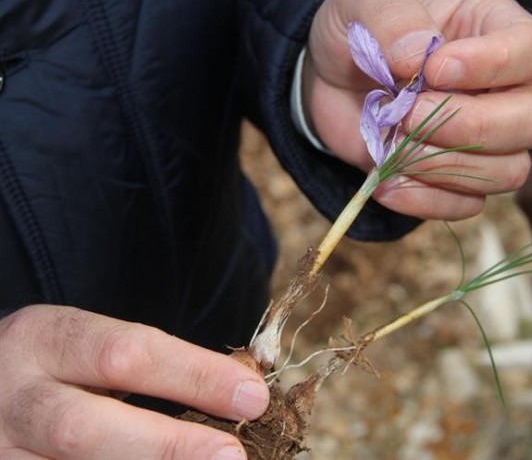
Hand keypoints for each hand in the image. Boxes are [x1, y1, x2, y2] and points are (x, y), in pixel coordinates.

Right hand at [0, 305, 268, 459]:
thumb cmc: (61, 369)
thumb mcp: (92, 348)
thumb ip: (155, 365)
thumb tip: (245, 394)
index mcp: (46, 339)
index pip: (125, 353)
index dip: (194, 376)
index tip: (252, 396)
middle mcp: (15, 398)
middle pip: (83, 429)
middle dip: (166, 447)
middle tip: (230, 456)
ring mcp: (0, 452)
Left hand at [305, 0, 531, 219]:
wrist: (330, 78)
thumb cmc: (361, 29)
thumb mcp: (363, 1)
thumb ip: (391, 17)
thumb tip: (418, 57)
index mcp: (494, 29)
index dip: (493, 65)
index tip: (435, 69)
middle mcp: (504, 88)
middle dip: (470, 126)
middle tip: (407, 113)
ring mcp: (486, 140)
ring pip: (509, 171)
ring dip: (447, 166)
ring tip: (393, 145)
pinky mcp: (457, 179)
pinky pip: (467, 204)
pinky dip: (426, 199)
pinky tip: (386, 180)